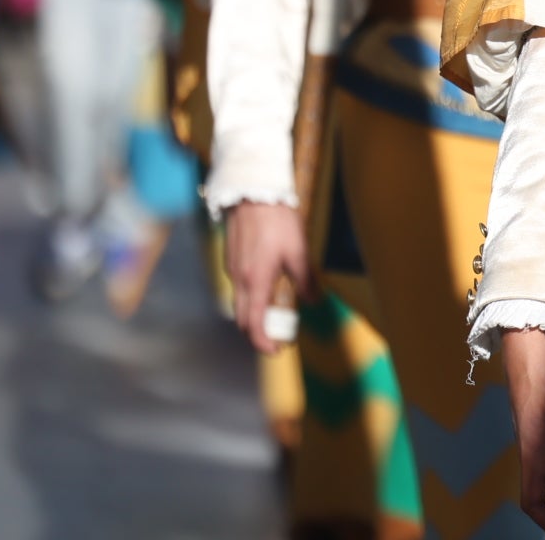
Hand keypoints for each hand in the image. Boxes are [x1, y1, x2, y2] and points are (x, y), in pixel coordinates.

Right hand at [224, 200, 308, 355]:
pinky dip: (249, 296)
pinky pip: (238, 286)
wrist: (253, 194)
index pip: (253, 323)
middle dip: (257, 332)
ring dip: (253, 314)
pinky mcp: (230, 259)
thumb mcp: (298, 251)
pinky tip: (265, 288)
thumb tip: (314, 301)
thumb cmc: (277, 221)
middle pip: (242, 318)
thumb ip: (305, 280)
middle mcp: (238, 279)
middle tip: (276, 336)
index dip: (263, 341)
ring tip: (274, 314)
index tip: (276, 349)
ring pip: (238, 302)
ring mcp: (231, 269)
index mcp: (255, 281)